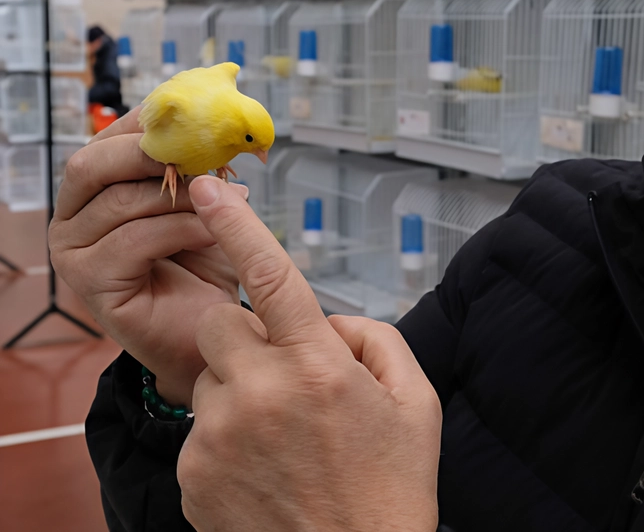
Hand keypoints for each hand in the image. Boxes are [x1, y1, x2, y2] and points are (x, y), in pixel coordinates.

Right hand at [50, 108, 247, 405]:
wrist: (214, 330)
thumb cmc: (206, 264)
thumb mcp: (206, 204)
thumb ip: (198, 166)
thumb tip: (213, 125)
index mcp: (94, 188)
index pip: (107, 137)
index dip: (149, 124)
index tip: (197, 120)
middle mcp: (72, 216)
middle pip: (92, 163)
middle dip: (150, 153)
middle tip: (202, 155)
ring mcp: (73, 251)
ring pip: (121, 201)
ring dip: (181, 197)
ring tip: (228, 203)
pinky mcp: (89, 283)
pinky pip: (134, 240)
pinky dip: (182, 230)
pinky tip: (214, 234)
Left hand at [178, 176, 440, 531]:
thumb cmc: (391, 488)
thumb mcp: (416, 402)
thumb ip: (376, 339)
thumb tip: (329, 321)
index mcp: (319, 369)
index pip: (273, 277)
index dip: (239, 226)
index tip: (209, 189)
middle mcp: (260, 395)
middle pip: (223, 323)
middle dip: (250, 335)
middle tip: (288, 375)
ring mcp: (218, 438)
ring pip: (210, 378)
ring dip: (240, 390)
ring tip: (284, 438)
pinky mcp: (193, 475)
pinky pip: (200, 431)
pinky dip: (227, 439)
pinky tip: (266, 468)